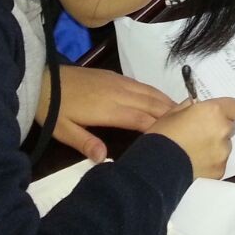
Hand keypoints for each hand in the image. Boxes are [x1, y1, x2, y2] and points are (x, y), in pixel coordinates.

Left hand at [37, 66, 176, 163]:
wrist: (43, 79)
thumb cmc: (53, 109)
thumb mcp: (64, 130)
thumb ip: (86, 143)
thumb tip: (105, 159)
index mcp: (109, 108)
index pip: (142, 119)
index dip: (160, 127)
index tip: (177, 137)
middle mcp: (119, 92)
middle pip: (151, 103)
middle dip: (171, 113)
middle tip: (191, 125)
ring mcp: (118, 81)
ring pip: (149, 91)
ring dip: (166, 101)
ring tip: (183, 113)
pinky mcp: (114, 76)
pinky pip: (142, 85)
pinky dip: (155, 93)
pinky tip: (160, 100)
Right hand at [149, 97, 234, 179]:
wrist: (156, 167)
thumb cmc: (163, 135)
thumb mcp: (174, 112)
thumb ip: (193, 106)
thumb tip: (200, 107)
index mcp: (214, 112)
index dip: (226, 110)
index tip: (216, 115)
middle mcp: (223, 130)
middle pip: (229, 127)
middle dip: (218, 128)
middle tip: (200, 134)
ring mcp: (223, 152)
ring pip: (225, 145)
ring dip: (215, 146)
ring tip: (194, 151)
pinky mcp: (220, 170)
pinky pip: (219, 162)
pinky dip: (211, 162)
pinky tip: (195, 162)